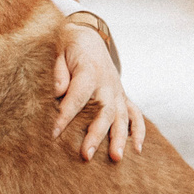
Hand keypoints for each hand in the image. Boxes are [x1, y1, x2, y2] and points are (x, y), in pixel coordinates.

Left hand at [52, 23, 144, 161]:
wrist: (88, 36)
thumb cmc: (71, 46)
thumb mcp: (60, 52)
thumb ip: (59, 73)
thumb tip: (58, 92)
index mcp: (90, 71)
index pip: (77, 96)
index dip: (65, 115)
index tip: (54, 133)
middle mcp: (108, 83)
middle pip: (104, 112)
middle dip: (95, 135)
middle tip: (86, 155)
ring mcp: (118, 91)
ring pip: (122, 117)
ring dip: (119, 138)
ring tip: (116, 158)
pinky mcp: (123, 96)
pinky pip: (135, 115)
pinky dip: (139, 132)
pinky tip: (137, 150)